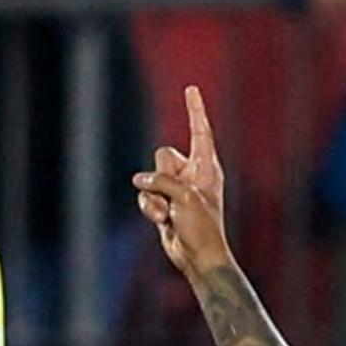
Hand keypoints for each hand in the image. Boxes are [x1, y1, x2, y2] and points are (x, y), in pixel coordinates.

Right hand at [134, 83, 233, 278]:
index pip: (200, 130)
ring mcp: (176, 188)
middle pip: (162, 155)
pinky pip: (145, 195)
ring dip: (155, 198)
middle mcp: (192, 173)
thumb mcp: (184, 197)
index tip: (191, 89)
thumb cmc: (201, 226)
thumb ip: (161, 181)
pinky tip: (163, 222)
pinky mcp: (163, 202)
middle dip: (162, 177)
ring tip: (171, 214)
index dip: (194, 109)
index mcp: (206, 166)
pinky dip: (150, 209)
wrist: (198, 257)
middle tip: (177, 198)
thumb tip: (139, 181)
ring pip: (149, 178)